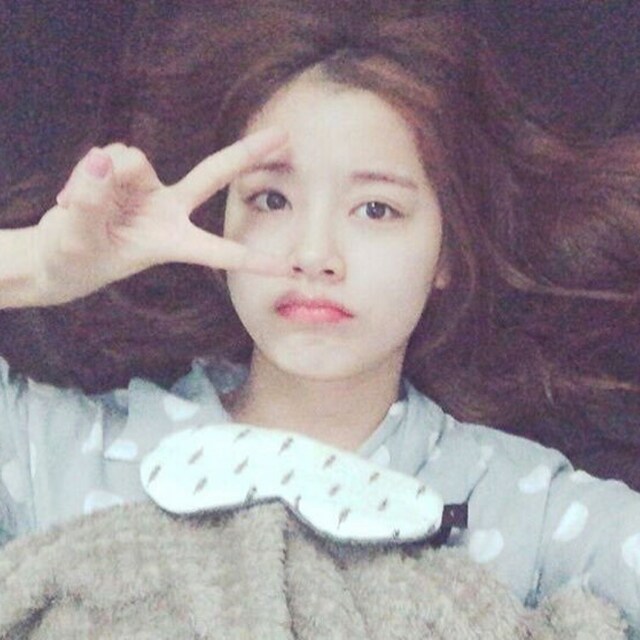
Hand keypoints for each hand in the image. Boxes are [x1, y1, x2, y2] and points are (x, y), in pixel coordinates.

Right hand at [34, 128, 287, 303]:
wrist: (56, 254)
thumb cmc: (72, 261)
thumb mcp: (77, 243)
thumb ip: (89, 204)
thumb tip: (101, 159)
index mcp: (170, 242)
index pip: (219, 251)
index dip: (253, 259)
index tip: (289, 270)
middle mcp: (168, 212)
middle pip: (213, 175)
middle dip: (246, 154)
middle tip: (286, 135)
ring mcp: (147, 190)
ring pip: (133, 157)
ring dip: (100, 176)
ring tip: (72, 206)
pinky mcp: (123, 174)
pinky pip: (110, 154)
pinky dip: (86, 172)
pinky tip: (71, 196)